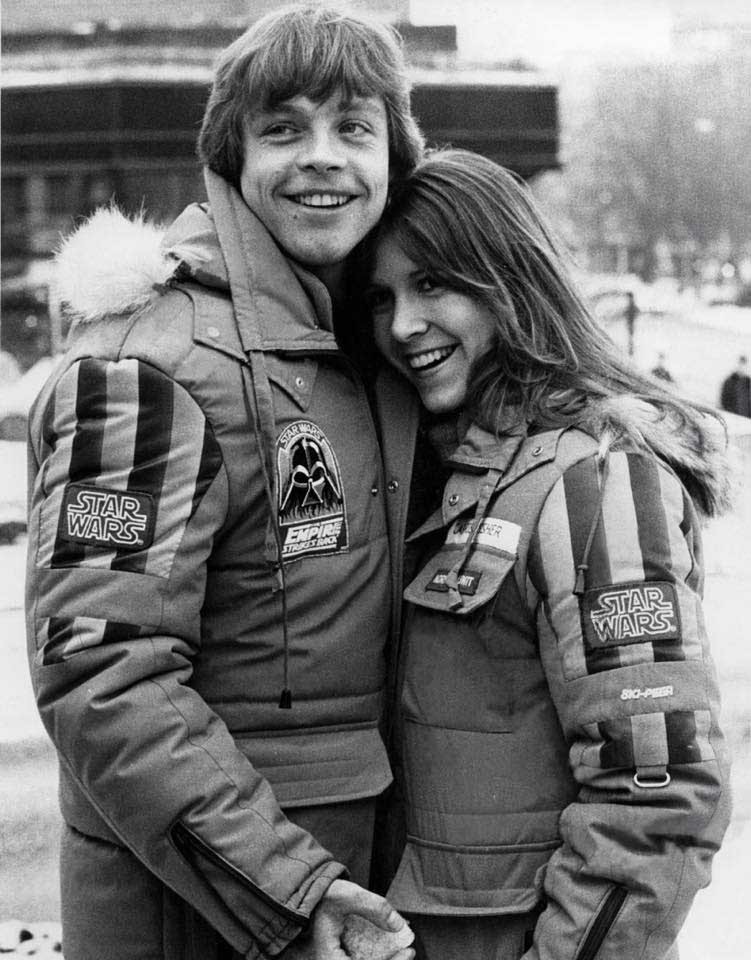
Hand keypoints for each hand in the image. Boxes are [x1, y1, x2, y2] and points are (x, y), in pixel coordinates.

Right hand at [285, 879, 413, 959]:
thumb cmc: (318, 896)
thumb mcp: (346, 895)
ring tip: (399, 952)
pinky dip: (370, 958)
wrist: (299, 895)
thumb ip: (374, 907)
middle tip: (407, 953)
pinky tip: (383, 950)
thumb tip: (399, 924)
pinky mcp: (333, 958)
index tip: (408, 953)